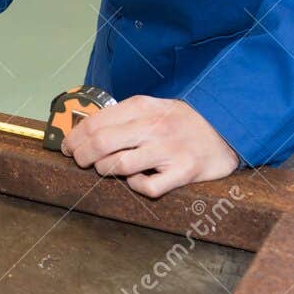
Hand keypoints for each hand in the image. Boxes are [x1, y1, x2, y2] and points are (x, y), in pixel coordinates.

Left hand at [60, 95, 240, 197]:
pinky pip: (148, 187)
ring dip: (104, 170)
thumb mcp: (152, 107)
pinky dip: (136, 187)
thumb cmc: (181, 121)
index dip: (74, 137)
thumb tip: (85, 129)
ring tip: (105, 169)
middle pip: (101, 143)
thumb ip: (123, 116)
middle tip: (79, 161)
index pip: (95, 122)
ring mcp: (169, 150)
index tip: (66, 146)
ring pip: (119, 166)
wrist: (226, 129)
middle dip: (81, 156)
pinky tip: (137, 181)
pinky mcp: (184, 172)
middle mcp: (153, 126)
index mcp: (142, 107)